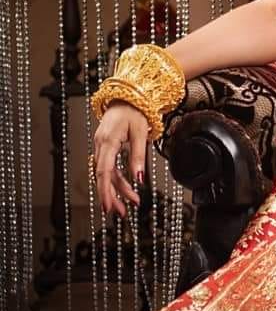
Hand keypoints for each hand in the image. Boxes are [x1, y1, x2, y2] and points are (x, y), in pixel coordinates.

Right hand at [92, 103, 148, 217]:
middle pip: (103, 176)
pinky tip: (122, 190)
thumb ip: (138, 155)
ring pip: (106, 173)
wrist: (127, 97)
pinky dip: (114, 180)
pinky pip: (107, 168)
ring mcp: (101, 147)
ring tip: (127, 205)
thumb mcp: (141, 132)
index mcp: (108, 141)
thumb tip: (139, 177)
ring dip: (115, 190)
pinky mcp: (105, 148)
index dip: (106, 190)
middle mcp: (100, 145)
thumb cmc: (135, 112)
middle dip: (111, 196)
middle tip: (122, 213)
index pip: (105, 171)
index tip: (110, 206)